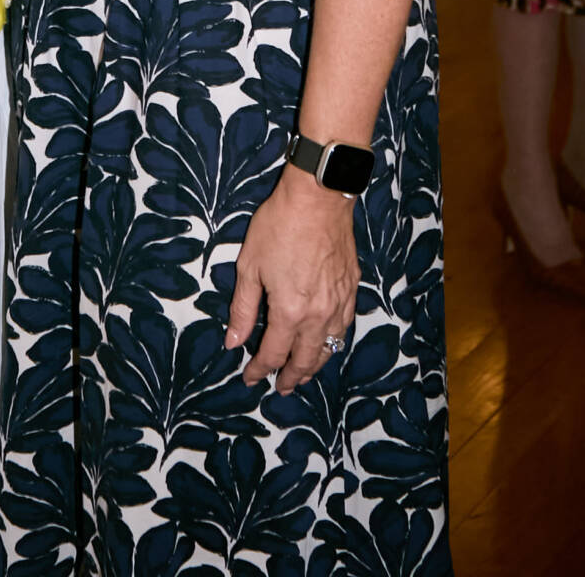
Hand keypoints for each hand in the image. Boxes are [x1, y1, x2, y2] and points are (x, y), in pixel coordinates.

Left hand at [224, 165, 358, 393]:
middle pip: (306, 360)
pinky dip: (333, 341)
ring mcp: (339, 303)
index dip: (260, 370)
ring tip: (303, 372)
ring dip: (315, 364)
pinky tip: (327, 340)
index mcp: (290, 312)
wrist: (319, 198)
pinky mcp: (352, 289)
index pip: (274, 354)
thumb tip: (233, 342)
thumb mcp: (250, 266)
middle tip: (281, 387)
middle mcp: (318, 315)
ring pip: (329, 348)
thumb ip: (243, 309)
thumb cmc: (279, 226)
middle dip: (292, 378)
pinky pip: (344, 327)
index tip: (250, 378)